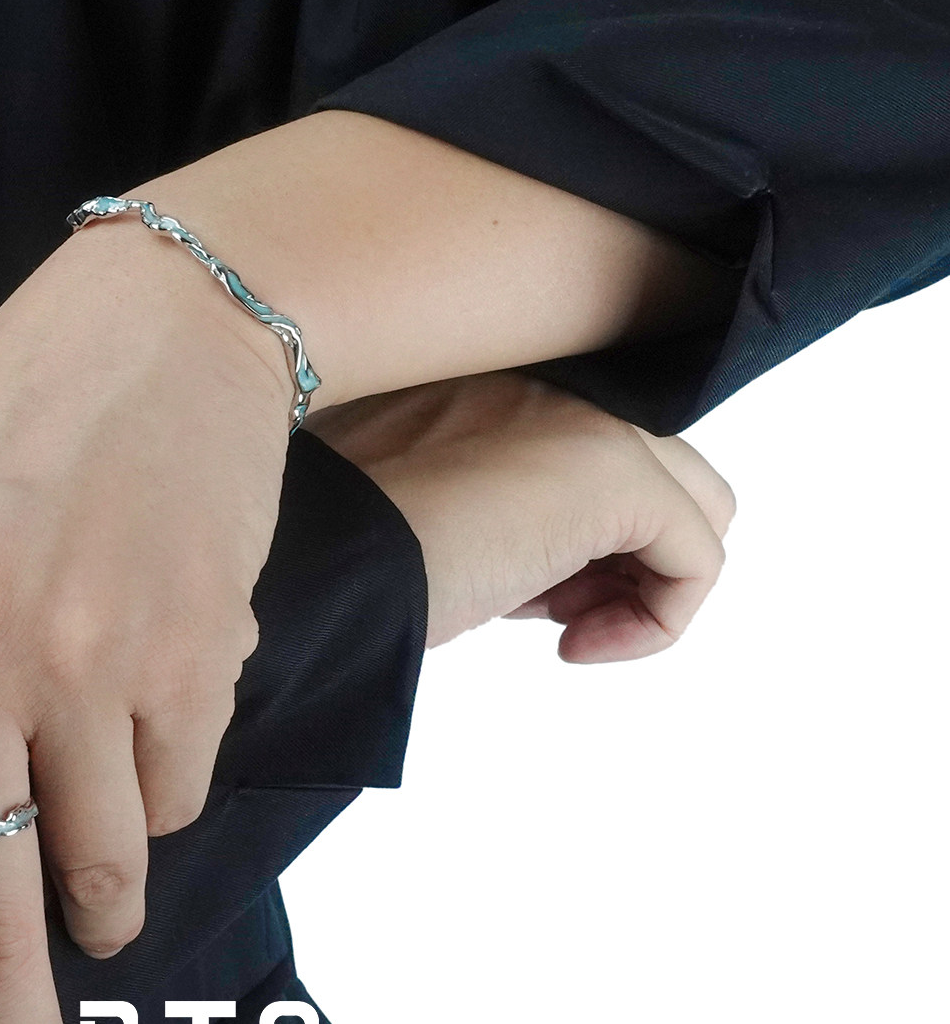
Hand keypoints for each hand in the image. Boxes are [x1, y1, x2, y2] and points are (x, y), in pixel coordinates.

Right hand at [301, 371, 734, 657]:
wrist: (325, 555)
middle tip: (548, 609)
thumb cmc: (345, 545)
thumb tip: (549, 560)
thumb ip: (491, 498)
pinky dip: (655, 625)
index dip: (573, 538)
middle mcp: (552, 378)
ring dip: (638, 585)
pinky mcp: (617, 469)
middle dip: (621, 556)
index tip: (512, 585)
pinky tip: (572, 646)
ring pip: (696, 508)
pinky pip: (699, 561)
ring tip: (560, 624)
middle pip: (662, 470)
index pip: (596, 450)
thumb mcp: (420, 506)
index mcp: (497, 376)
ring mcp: (590, 417)